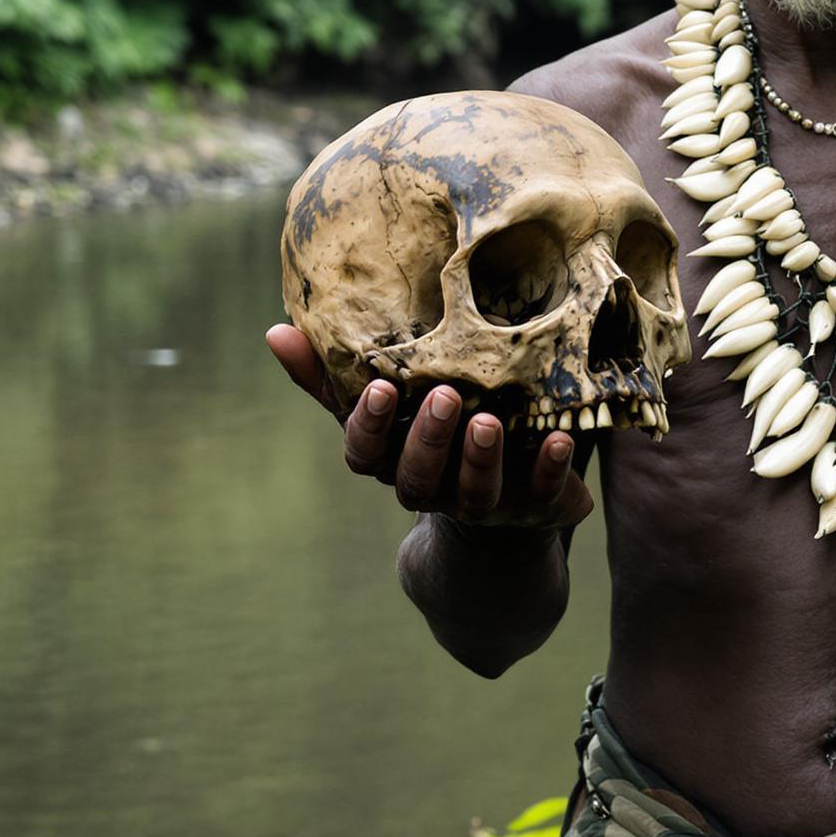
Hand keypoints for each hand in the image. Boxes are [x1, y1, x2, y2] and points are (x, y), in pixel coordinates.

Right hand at [266, 325, 593, 532]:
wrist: (504, 501)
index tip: (380, 388)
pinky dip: (549, 469)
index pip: (365, 453)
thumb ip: (332, 375)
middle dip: (429, 439)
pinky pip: (541, 493)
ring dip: (480, 459)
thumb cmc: (433, 433)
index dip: (370, 426)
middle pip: (417, 476)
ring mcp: (481, 503)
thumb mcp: (384, 406)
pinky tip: (560, 441)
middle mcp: (431, 488)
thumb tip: (275, 330)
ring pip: (474, 491)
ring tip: (490, 422)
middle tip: (446, 397)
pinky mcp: (532, 506)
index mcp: (391, 461)